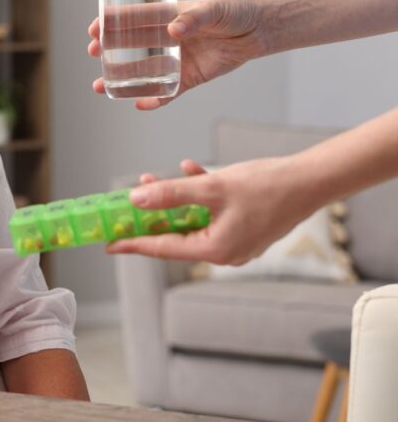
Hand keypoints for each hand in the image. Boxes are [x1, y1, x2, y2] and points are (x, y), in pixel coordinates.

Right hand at [88, 0, 268, 109]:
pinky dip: (153, 100)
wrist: (259, 30)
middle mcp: (166, 38)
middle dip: (108, 51)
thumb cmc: (235, 11)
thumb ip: (195, 17)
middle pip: (129, 46)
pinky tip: (138, 105)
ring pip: (142, 72)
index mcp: (167, 15)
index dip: (110, 22)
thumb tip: (174, 30)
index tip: (94, 29)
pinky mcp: (189, 78)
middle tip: (93, 55)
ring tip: (100, 86)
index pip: (132, 18)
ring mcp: (176, 59)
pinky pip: (167, 92)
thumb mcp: (216, 8)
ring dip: (121, 79)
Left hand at [104, 157, 319, 264]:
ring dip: (173, 200)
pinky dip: (198, 194)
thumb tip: (135, 199)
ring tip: (151, 180)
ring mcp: (237, 241)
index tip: (109, 244)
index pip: (164, 248)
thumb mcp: (212, 187)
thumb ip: (171, 194)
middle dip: (151, 215)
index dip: (134, 243)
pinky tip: (188, 168)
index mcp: (216, 250)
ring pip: (192, 220)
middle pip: (176, 234)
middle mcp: (226, 252)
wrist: (313, 179)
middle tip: (124, 206)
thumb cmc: (267, 185)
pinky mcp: (245, 226)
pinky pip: (212, 212)